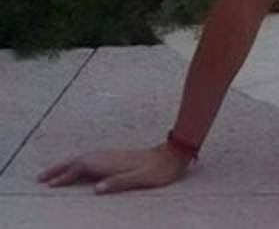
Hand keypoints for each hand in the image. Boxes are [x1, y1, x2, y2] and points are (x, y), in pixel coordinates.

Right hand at [38, 145, 189, 194]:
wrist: (173, 154)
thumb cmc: (158, 170)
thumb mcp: (141, 178)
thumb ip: (119, 183)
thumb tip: (96, 189)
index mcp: (110, 162)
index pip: (80, 169)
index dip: (64, 177)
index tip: (49, 184)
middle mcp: (107, 156)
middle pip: (76, 161)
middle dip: (57, 168)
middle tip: (39, 178)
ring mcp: (111, 155)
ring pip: (82, 158)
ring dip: (66, 165)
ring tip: (52, 174)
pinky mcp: (116, 156)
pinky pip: (89, 159)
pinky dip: (77, 163)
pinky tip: (77, 168)